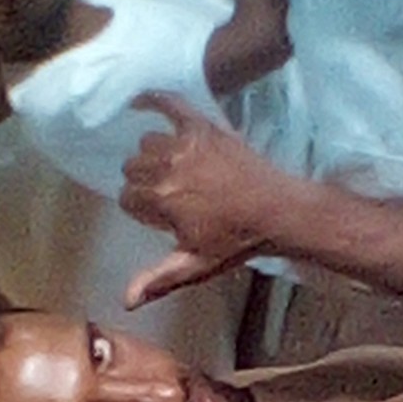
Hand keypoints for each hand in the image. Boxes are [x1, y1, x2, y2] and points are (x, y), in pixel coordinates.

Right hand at [121, 91, 287, 305]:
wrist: (277, 211)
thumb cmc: (236, 241)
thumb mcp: (196, 265)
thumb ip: (159, 279)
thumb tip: (125, 301)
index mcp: (162, 201)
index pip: (127, 198)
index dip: (138, 209)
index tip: (155, 216)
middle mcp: (167, 168)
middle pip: (132, 169)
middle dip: (141, 182)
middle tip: (164, 194)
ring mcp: (185, 144)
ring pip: (146, 143)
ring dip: (151, 155)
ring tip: (169, 168)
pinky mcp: (203, 127)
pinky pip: (169, 103)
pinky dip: (153, 100)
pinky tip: (141, 102)